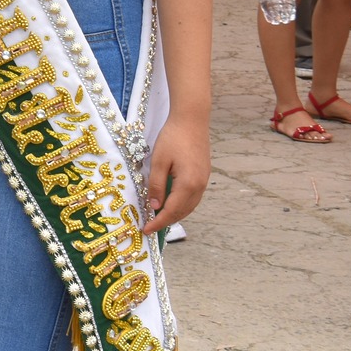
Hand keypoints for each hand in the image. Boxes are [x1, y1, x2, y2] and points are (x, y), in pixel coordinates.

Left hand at [141, 113, 209, 234]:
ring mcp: (204, 181)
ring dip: (175, 214)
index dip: (158, 222)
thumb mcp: (158, 161)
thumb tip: (155, 206)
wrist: (192, 120)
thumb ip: (156, 185)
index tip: (146, 230)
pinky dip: (181, 205)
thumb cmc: (172, 138)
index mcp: (188, 184)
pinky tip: (170, 203)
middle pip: (183, 212)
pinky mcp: (204, 175)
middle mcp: (199, 186)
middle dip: (166, 221)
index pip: (171, 211)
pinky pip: (193, 197)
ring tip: (158, 217)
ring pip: (189, 206)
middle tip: (150, 226)